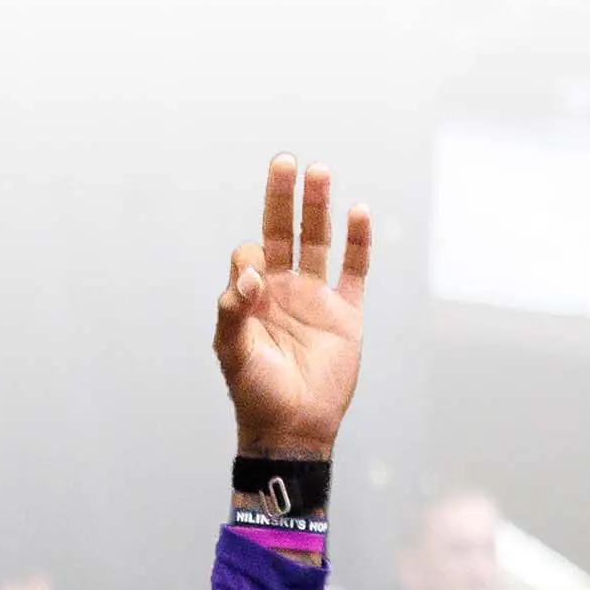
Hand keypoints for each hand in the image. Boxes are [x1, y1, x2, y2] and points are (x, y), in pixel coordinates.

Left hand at [212, 156, 369, 456]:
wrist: (294, 428)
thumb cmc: (255, 392)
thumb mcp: (231, 351)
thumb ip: (233, 310)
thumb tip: (251, 272)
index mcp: (253, 294)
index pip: (252, 252)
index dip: (252, 253)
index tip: (255, 274)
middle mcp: (284, 288)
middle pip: (285, 230)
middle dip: (283, 196)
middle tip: (285, 161)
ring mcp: (317, 298)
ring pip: (319, 241)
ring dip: (318, 207)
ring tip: (319, 172)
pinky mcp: (347, 314)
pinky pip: (354, 271)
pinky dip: (358, 242)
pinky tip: (357, 212)